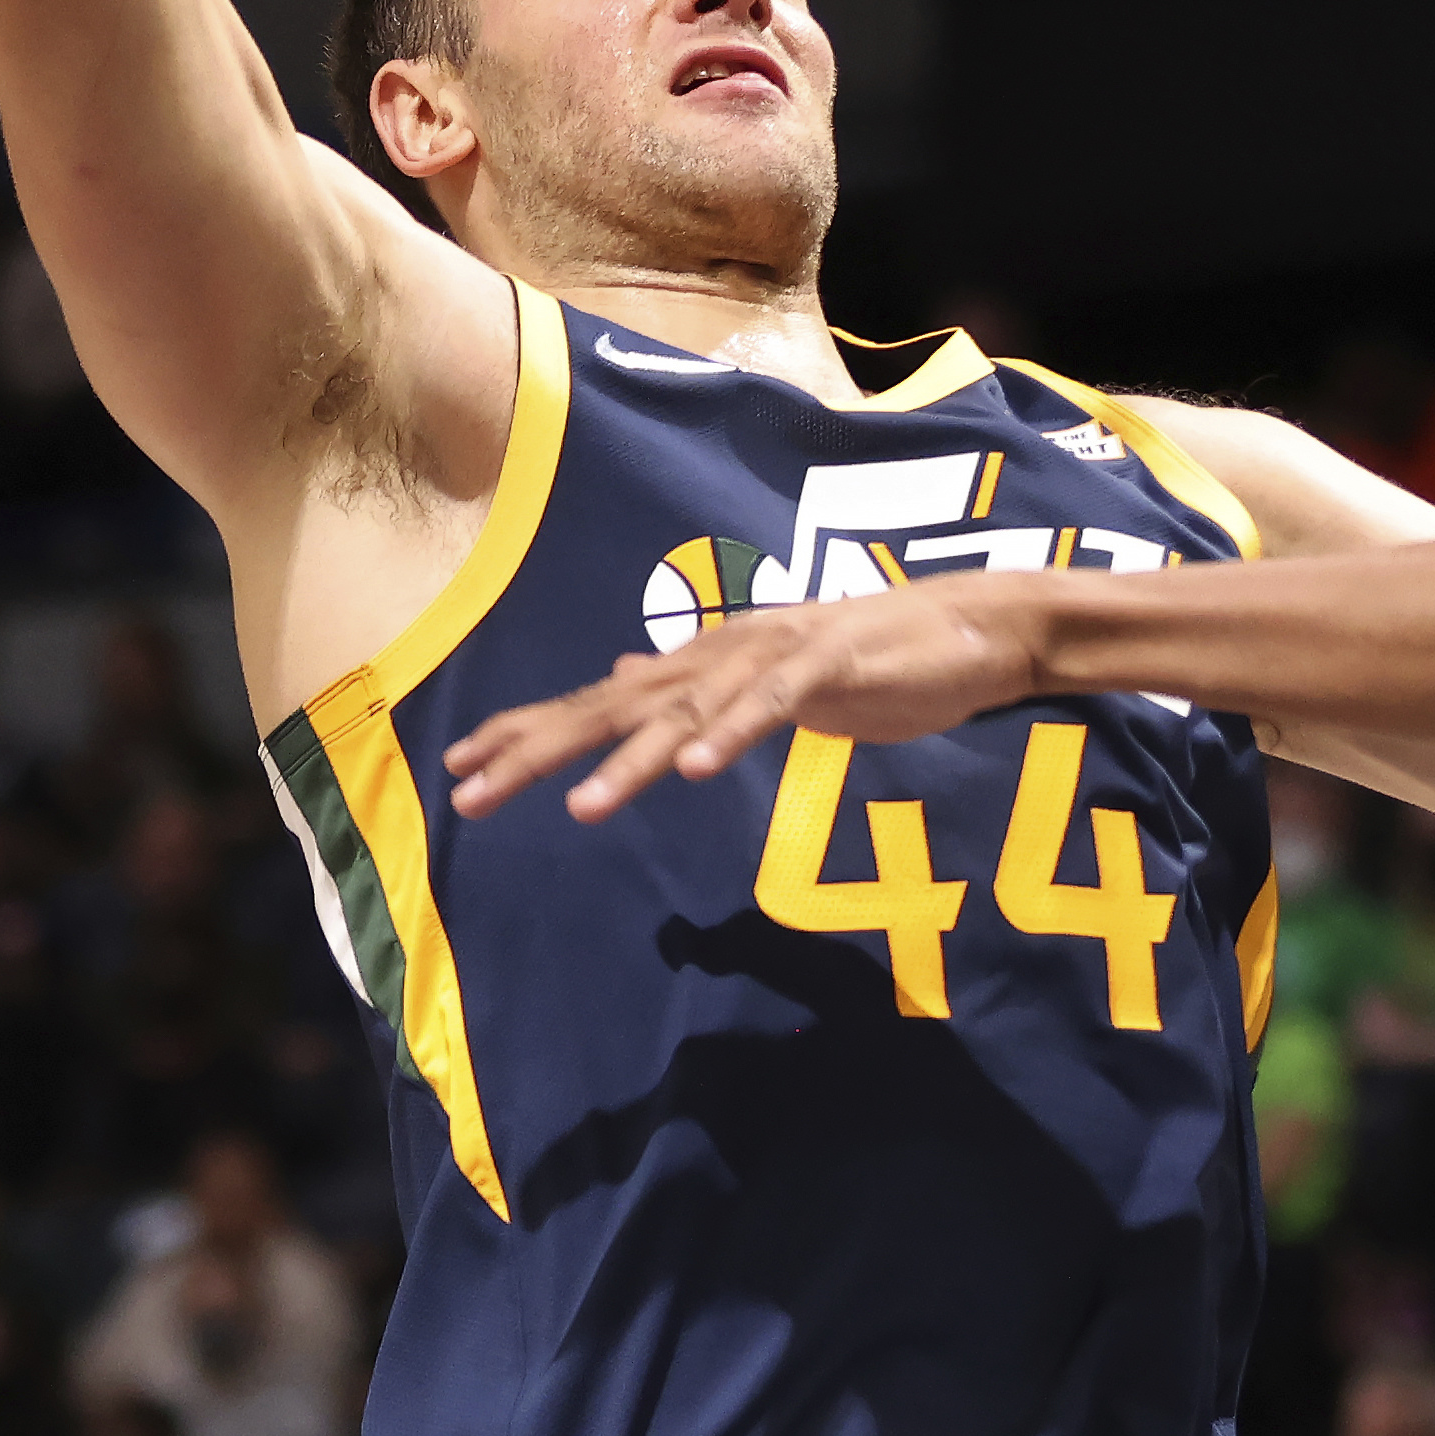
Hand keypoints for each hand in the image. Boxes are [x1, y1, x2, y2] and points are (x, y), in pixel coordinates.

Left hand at [441, 575, 1043, 820]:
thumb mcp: (769, 677)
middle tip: (470, 792)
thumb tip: (625, 671)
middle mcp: (725, 653)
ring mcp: (775, 656)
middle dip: (541, 749)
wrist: (973, 627)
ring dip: (635, 759)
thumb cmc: (872, 659)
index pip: (602, 702)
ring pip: (688, 711)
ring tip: (586, 808)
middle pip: (618, 705)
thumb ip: (696, 682)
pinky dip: (734, 734)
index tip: (461, 769)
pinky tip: (698, 770)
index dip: (529, 732)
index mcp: (707, 662)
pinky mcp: (830, 667)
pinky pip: (772, 706)